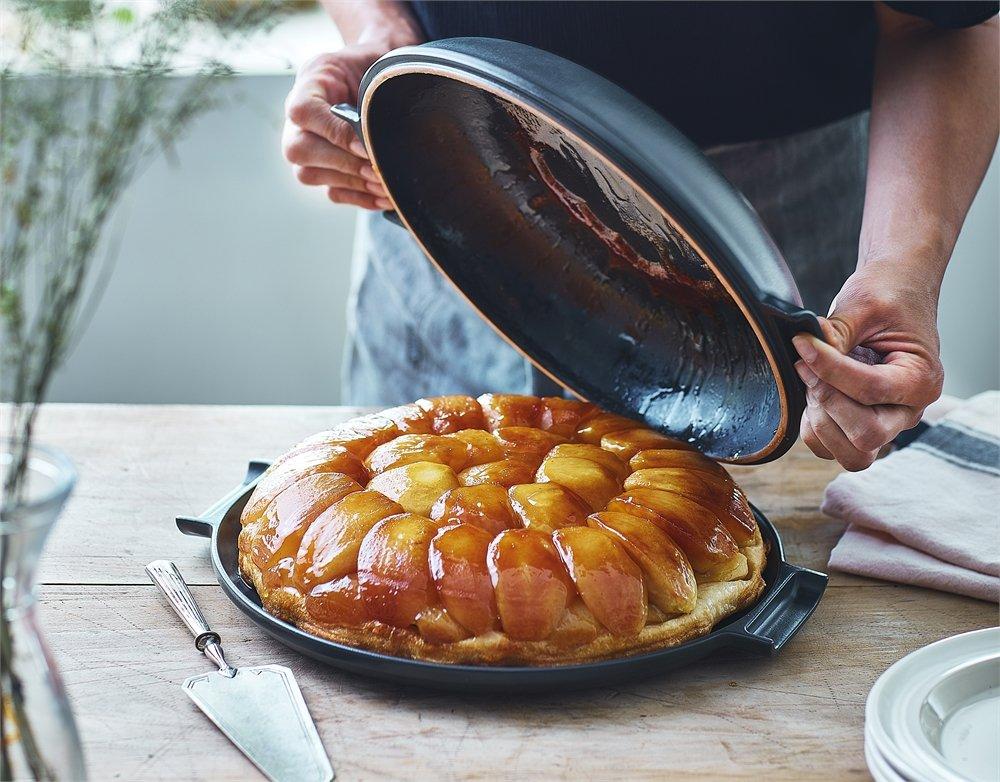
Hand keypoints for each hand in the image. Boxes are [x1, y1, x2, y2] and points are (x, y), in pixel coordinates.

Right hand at [282, 45, 393, 208]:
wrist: (378, 80)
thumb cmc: (375, 69)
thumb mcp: (374, 66)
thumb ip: (374, 91)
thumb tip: (379, 137)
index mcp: (309, 83)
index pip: (303, 112)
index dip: (334, 133)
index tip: (365, 146)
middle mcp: (297, 119)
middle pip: (299, 149)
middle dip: (344, 164)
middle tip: (378, 170)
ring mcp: (305, 147)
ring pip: (309, 175)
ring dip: (353, 184)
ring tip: (387, 186)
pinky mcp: (321, 171)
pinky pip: (331, 192)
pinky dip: (360, 198)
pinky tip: (384, 196)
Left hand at [792, 262, 943, 470]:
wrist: (896, 292)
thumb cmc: (889, 296)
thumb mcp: (864, 305)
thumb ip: (836, 334)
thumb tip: (805, 353)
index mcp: (922, 380)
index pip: (869, 390)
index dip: (827, 369)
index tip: (802, 343)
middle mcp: (908, 410)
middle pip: (865, 435)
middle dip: (827, 401)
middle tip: (807, 365)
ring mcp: (885, 423)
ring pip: (849, 452)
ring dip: (819, 419)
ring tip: (811, 378)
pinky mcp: (860, 425)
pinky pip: (830, 447)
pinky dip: (812, 426)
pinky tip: (811, 391)